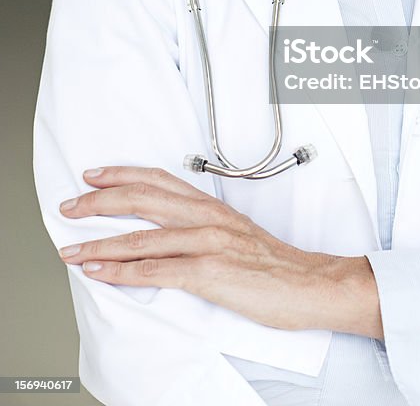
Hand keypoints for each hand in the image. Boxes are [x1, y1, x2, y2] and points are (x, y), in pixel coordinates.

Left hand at [58, 166, 382, 337]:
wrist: (310, 284)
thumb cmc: (274, 266)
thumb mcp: (236, 235)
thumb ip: (203, 229)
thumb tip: (170, 235)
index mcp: (212, 206)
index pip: (160, 179)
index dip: (123, 173)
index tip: (94, 174)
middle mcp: (207, 218)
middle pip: (143, 199)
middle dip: (99, 202)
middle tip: (70, 205)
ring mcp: (207, 243)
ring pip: (141, 237)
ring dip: (99, 242)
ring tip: (70, 247)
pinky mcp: (209, 272)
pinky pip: (155, 271)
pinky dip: (120, 271)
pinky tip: (98, 271)